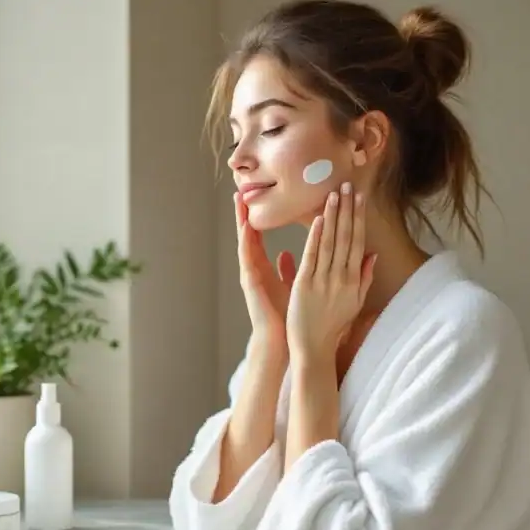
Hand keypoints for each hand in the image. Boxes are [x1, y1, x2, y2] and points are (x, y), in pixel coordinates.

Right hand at [236, 193, 296, 346]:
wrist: (280, 339)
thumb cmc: (286, 315)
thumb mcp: (290, 286)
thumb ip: (287, 269)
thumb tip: (288, 253)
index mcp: (263, 268)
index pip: (258, 237)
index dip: (256, 217)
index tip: (254, 198)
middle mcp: (253, 268)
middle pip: (248, 235)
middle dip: (244, 213)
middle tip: (241, 190)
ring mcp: (250, 274)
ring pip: (245, 241)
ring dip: (241, 220)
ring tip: (239, 201)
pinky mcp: (250, 282)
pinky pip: (248, 257)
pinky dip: (247, 241)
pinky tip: (247, 225)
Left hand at [285, 183, 376, 363]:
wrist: (315, 348)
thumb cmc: (333, 326)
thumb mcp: (354, 303)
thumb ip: (363, 278)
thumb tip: (373, 255)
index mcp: (353, 280)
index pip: (357, 242)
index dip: (358, 218)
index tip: (358, 198)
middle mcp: (341, 277)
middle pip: (346, 238)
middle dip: (347, 210)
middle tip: (347, 185)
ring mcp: (324, 281)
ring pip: (330, 243)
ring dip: (332, 217)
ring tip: (334, 194)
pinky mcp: (305, 285)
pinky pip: (312, 257)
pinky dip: (316, 238)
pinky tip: (318, 220)